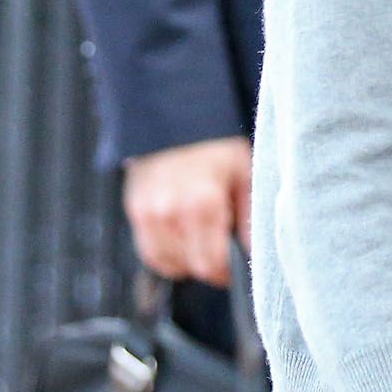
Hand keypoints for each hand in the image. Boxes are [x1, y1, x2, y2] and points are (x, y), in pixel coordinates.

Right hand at [121, 135, 251, 282]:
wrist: (179, 119)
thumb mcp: (245, 174)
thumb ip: (251, 218)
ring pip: (168, 264)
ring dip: (188, 261)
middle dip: (211, 266)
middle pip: (191, 267)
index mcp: (202, 204)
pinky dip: (168, 254)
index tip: (236, 267)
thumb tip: (257, 255)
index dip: (227, 273)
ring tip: (203, 237)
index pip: (211, 264)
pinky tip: (184, 237)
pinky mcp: (134, 212)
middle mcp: (170, 213)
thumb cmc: (218, 147)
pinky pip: (150, 252)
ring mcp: (147, 214)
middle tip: (223, 247)